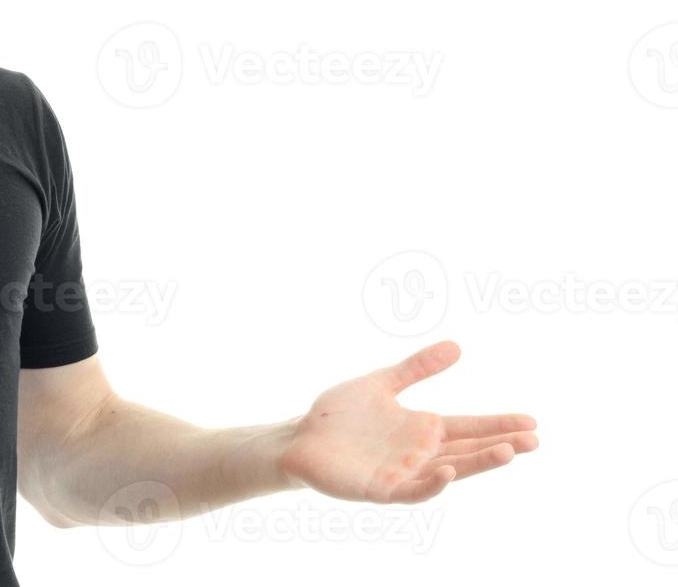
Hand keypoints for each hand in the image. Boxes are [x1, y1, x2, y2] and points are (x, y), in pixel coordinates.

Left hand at [279, 340, 537, 503]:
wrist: (300, 438)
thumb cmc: (339, 415)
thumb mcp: (382, 383)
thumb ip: (417, 367)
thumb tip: (458, 346)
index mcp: (423, 428)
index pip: (469, 426)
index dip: (498, 424)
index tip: (532, 422)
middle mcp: (420, 453)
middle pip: (468, 450)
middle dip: (500, 445)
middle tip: (534, 441)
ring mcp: (403, 472)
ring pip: (449, 470)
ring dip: (477, 464)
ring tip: (507, 452)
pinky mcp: (381, 489)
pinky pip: (412, 490)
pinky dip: (431, 483)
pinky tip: (448, 470)